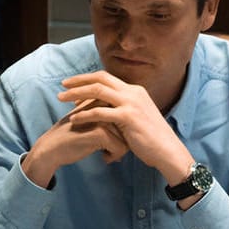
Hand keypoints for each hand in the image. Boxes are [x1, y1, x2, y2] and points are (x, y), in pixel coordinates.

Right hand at [23, 102, 129, 188]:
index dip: (122, 134)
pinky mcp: (99, 132)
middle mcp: (103, 105)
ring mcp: (101, 117)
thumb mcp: (91, 120)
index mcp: (101, 99)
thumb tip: (130, 125)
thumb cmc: (73, 136)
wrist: (52, 148)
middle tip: (108, 151)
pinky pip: (119, 148)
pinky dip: (113, 156)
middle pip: (129, 128)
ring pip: (126, 139)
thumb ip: (107, 116)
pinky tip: (103, 158)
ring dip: (118, 151)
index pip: (126, 118)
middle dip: (123, 143)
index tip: (110, 144)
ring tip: (105, 154)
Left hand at [54, 71, 192, 184]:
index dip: (87, 79)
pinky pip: (100, 112)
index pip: (107, 77)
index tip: (72, 84)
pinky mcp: (128, 117)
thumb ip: (124, 110)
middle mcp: (133, 92)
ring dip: (76, 94)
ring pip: (98, 91)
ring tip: (61, 99)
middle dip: (78, 81)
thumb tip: (107, 110)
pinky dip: (84, 114)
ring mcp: (131, 103)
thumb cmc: (151, 139)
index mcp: (135, 90)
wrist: (168, 151)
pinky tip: (73, 119)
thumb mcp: (138, 118)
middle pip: (100, 78)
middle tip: (61, 85)